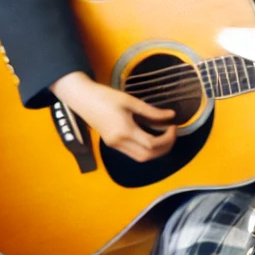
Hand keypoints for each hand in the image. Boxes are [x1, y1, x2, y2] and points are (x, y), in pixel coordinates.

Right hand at [49, 71, 175, 161]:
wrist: (81, 98)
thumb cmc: (105, 96)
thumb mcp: (130, 101)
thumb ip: (152, 111)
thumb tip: (171, 115)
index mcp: (124, 131)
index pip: (152, 144)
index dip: (168, 138)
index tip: (173, 126)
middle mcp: (118, 142)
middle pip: (147, 156)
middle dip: (164, 148)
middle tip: (172, 134)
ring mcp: (114, 145)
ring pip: (140, 158)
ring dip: (155, 151)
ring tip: (164, 136)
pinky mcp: (111, 144)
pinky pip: (132, 153)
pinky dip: (146, 148)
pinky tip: (151, 136)